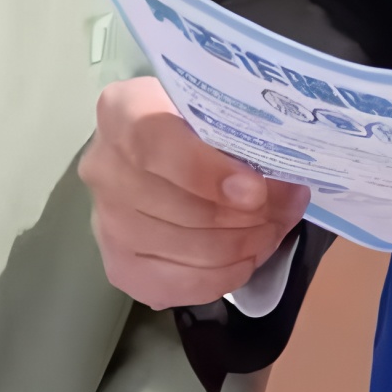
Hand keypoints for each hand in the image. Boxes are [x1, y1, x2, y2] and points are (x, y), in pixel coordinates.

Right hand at [79, 78, 310, 308]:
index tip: (255, 190)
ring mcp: (106, 222)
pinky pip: (175, 286)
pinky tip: (246, 259)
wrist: (159, 150)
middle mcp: (103, 168)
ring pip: (184, 250)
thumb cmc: (196, 120)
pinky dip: (222, 278)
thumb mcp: (215, 105)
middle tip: (287, 207)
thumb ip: (241, 131)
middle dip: (247, 216)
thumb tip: (286, 181)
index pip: (155, 144)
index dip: (207, 172)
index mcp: (123, 111)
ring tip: (273, 229)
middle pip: (179, 207)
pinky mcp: (119, 266)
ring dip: (244, 246)